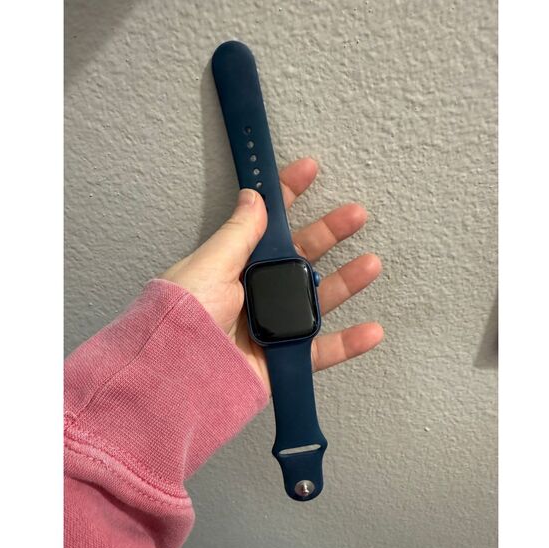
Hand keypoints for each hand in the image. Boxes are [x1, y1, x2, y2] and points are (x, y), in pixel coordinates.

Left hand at [161, 158, 382, 394]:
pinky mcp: (283, 358)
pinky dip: (349, 343)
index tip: (309, 169)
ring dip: (347, 282)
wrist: (176, 378)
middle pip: (301, 257)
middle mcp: (257, 292)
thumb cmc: (182, 318)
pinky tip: (372, 330)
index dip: (288, 195)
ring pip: (318, 299)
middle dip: (329, 233)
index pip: (268, 225)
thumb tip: (254, 197)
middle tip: (356, 214)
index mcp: (236, 265)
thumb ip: (238, 234)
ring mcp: (273, 324)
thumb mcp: (209, 266)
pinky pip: (322, 350)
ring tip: (372, 264)